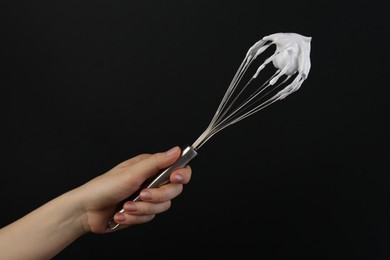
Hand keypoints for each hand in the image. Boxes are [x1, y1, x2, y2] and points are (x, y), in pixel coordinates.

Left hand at [74, 146, 191, 233]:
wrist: (87, 211)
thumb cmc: (103, 187)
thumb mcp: (132, 172)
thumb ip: (157, 162)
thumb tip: (176, 151)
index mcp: (150, 167)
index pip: (178, 168)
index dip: (182, 174)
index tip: (175, 178)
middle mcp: (151, 181)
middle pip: (173, 190)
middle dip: (157, 196)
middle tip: (142, 194)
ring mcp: (147, 197)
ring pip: (162, 206)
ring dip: (142, 208)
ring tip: (126, 205)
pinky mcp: (142, 211)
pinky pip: (149, 217)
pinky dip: (134, 217)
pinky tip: (122, 213)